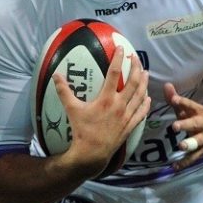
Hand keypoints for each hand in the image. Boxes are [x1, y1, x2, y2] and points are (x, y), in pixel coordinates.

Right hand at [54, 47, 149, 177]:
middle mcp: (119, 105)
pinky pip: (141, 113)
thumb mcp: (72, 109)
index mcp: (106, 99)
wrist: (92, 153)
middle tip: (136, 58)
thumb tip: (55, 75)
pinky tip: (147, 98)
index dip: (118, 59)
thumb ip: (64, 91)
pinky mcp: (130, 126)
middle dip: (136, 68)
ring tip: (145, 72)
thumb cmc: (81, 130)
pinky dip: (145, 104)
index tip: (121, 48)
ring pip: (140, 96)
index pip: (114, 73)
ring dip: (143, 83)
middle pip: (133, 82)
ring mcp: (126, 116)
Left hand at [165, 82, 202, 170]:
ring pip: (198, 142)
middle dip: (186, 125)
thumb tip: (166, 85)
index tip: (174, 99)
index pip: (191, 105)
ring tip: (181, 146)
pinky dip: (185, 163)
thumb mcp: (187, 108)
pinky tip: (175, 167)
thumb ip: (175, 98)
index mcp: (199, 112)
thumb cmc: (196, 117)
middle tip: (175, 126)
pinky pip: (194, 157)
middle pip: (195, 124)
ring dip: (190, 144)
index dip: (183, 102)